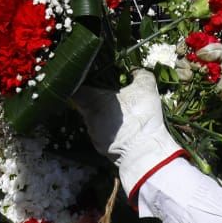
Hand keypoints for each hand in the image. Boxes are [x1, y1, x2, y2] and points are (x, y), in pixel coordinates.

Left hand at [72, 72, 183, 197]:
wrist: (145, 151)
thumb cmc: (140, 115)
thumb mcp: (146, 87)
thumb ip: (139, 74)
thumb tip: (134, 70)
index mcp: (92, 100)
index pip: (75, 87)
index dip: (81, 80)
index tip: (90, 77)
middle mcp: (87, 117)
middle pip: (85, 103)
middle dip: (95, 98)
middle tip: (109, 93)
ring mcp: (93, 135)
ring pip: (94, 119)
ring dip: (103, 115)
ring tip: (119, 111)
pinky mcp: (101, 148)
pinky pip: (102, 133)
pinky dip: (110, 129)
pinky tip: (123, 128)